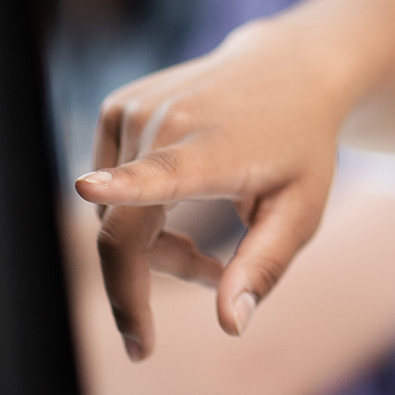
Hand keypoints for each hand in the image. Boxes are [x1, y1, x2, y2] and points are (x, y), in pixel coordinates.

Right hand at [72, 0, 394, 359]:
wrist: (292, 68)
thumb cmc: (301, 148)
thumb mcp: (301, 211)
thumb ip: (264, 267)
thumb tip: (229, 326)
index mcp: (211, 149)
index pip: (162, 171)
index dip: (124, 186)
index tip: (92, 187)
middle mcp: (166, 122)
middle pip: (122, 233)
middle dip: (149, 281)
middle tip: (211, 282)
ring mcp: (135, 109)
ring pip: (112, 217)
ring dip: (154, 247)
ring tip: (207, 248)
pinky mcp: (117, 106)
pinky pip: (108, 191)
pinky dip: (138, 213)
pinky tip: (183, 202)